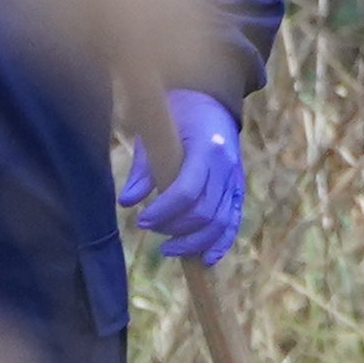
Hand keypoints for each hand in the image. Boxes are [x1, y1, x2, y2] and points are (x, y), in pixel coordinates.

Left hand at [116, 91, 244, 263]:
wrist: (209, 102)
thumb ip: (143, 169)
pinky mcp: (238, 190)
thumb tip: (126, 202)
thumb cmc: (176, 117)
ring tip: (167, 249)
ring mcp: (236, 180)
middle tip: (148, 228)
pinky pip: (233, 222)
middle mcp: (227, 166)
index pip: (188, 190)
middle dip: (174, 228)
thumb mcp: (155, 134)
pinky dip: (220, 243)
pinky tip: (205, 260)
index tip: (141, 221)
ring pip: (220, 223)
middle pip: (205, 212)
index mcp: (207, 147)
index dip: (164, 211)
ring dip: (193, 242)